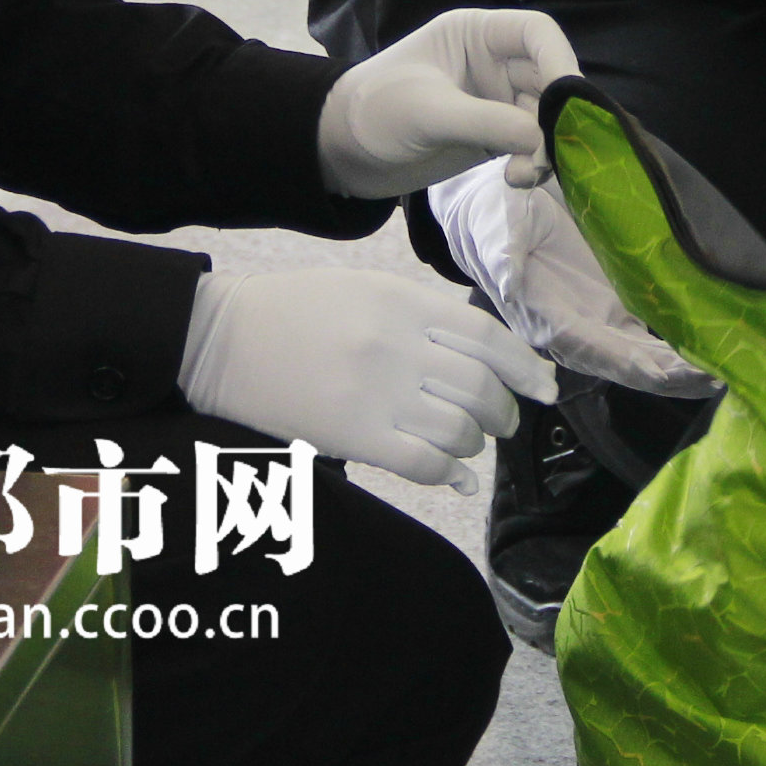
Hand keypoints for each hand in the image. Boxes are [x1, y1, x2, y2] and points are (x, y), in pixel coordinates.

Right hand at [176, 267, 556, 492]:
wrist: (219, 338)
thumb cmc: (295, 309)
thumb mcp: (367, 288)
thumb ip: (425, 315)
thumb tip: (483, 357)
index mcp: (403, 301)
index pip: (488, 338)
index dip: (526, 367)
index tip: (546, 387)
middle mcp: (397, 345)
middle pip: (480, 388)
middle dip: (503, 411)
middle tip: (504, 421)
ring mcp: (374, 393)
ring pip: (457, 430)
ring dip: (475, 443)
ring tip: (471, 444)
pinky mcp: (351, 436)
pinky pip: (423, 464)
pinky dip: (450, 475)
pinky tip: (457, 477)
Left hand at [319, 8, 581, 197]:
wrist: (341, 153)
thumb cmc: (374, 111)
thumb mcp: (427, 112)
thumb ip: (484, 122)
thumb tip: (541, 140)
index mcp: (476, 34)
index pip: (537, 33)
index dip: (561, 60)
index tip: (573, 100)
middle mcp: (494, 63)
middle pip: (549, 79)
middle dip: (557, 117)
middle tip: (551, 155)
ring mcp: (497, 101)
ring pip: (545, 118)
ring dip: (545, 148)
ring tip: (524, 177)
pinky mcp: (495, 137)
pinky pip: (530, 146)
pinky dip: (533, 164)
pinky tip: (518, 181)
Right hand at [429, 161, 718, 398]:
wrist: (498, 208)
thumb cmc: (493, 215)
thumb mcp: (494, 225)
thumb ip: (502, 254)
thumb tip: (508, 279)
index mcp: (544, 319)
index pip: (590, 350)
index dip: (626, 364)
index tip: (663, 373)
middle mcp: (572, 333)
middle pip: (624, 365)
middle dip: (667, 376)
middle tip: (714, 380)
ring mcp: (596, 324)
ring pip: (641, 358)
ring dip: (679, 370)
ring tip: (722, 375)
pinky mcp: (612, 309)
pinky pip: (648, 337)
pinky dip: (679, 349)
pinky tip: (712, 356)